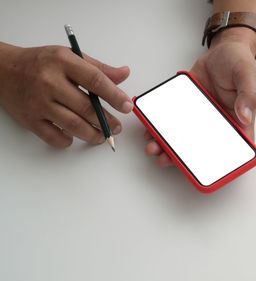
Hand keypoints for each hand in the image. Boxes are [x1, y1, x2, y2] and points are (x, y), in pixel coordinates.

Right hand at [0, 43, 132, 147]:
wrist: (2, 69)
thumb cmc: (40, 63)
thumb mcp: (70, 57)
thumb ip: (99, 68)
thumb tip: (124, 73)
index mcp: (63, 62)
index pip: (96, 81)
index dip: (115, 96)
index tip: (127, 106)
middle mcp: (50, 82)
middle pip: (87, 107)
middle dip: (107, 120)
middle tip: (117, 127)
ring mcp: (39, 102)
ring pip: (74, 125)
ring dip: (93, 134)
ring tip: (102, 135)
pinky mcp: (29, 119)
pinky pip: (53, 137)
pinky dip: (68, 140)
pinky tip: (75, 137)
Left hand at [144, 28, 255, 166]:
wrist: (221, 51)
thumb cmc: (239, 63)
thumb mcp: (249, 74)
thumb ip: (249, 95)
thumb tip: (245, 116)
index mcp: (238, 122)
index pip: (233, 149)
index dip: (221, 163)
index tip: (204, 169)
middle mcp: (218, 124)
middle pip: (202, 149)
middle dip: (184, 159)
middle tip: (167, 159)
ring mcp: (200, 118)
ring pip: (184, 139)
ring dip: (168, 146)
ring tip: (154, 148)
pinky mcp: (186, 109)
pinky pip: (173, 121)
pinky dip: (160, 128)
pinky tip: (150, 130)